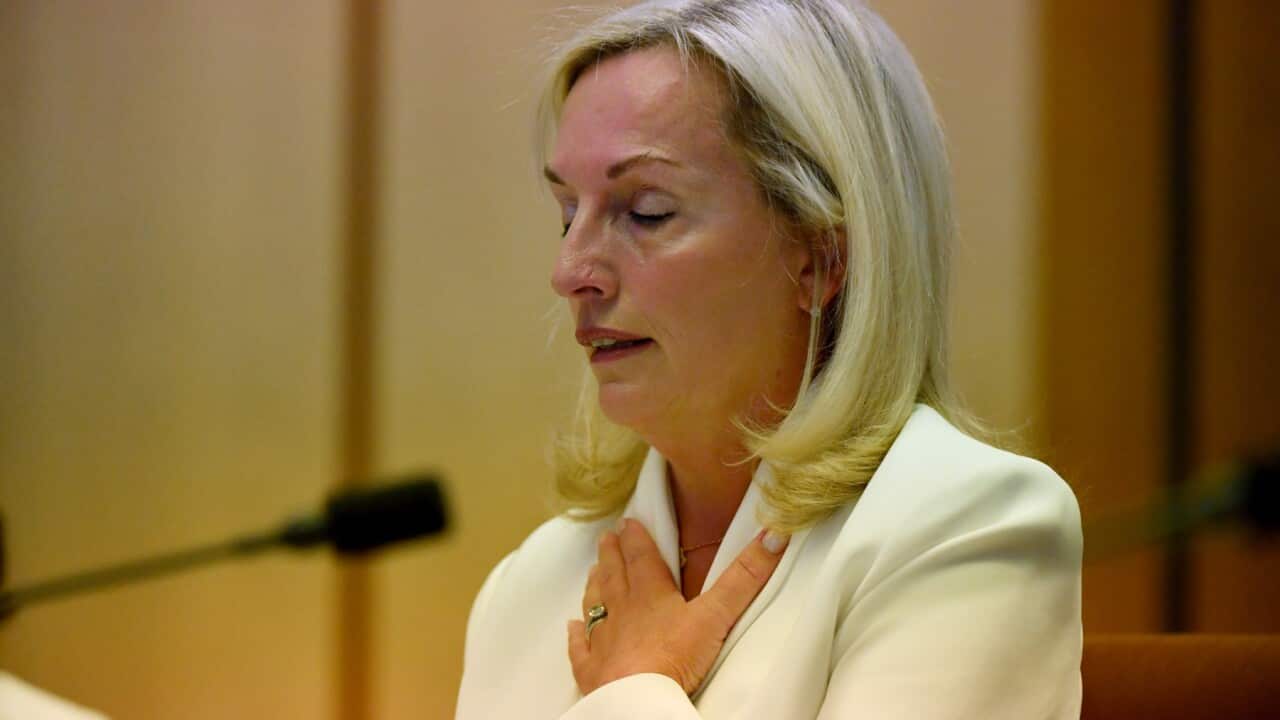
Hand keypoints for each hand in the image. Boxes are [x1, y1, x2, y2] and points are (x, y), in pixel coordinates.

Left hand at [567, 518, 788, 695]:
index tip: (627, 521)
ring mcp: (603, 640)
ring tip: (593, 571)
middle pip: (615, 576)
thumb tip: (775, 535)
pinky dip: (576, 635)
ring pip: (596, 605)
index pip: (641, 557)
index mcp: (650, 593)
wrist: (636, 698)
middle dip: (612, 555)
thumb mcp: (716, 614)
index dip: (636, 538)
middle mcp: (622, 610)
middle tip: (606, 537)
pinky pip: (580, 648)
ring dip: (595, 585)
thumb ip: (744, 577)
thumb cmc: (674, 655)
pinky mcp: (592, 670)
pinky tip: (572, 626)